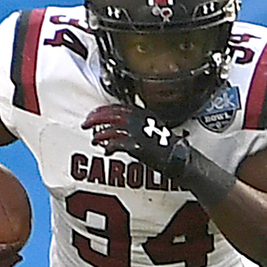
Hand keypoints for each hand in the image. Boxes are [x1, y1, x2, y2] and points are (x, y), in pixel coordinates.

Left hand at [82, 104, 235, 205]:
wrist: (180, 159)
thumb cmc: (168, 148)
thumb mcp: (153, 130)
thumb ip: (138, 126)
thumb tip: (122, 129)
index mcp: (144, 113)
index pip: (118, 106)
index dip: (102, 109)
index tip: (93, 114)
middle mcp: (140, 120)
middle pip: (111, 114)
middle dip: (95, 118)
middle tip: (86, 124)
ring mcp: (137, 132)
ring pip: (111, 128)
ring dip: (99, 134)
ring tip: (94, 139)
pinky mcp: (136, 146)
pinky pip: (116, 143)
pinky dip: (108, 147)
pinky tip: (106, 151)